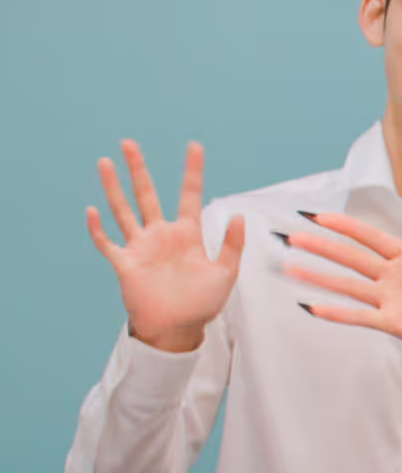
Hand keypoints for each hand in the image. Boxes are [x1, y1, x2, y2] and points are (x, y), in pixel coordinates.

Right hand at [87, 141, 245, 351]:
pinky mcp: (126, 264)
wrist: (180, 330)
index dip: (192, 171)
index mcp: (188, 234)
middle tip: (128, 143)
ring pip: (124, 210)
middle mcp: (162, 235)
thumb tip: (239, 216)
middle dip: (138, 169)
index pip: (189, 195)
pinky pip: (109, 243)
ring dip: (113, 187)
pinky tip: (92, 210)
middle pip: (147, 194)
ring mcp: (142, 247)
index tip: (194, 146)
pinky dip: (99, 229)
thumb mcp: (225, 273)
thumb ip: (233, 245)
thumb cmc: (203, 303)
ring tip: (105, 162)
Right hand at [282, 199, 401, 386]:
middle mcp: (395, 279)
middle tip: (293, 237)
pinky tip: (315, 307)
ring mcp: (392, 301)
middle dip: (323, 248)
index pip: (373, 238)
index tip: (321, 217)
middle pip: (353, 259)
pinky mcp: (394, 324)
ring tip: (291, 268)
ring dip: (320, 278)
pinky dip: (338, 313)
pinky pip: (361, 316)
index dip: (348, 227)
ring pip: (349, 286)